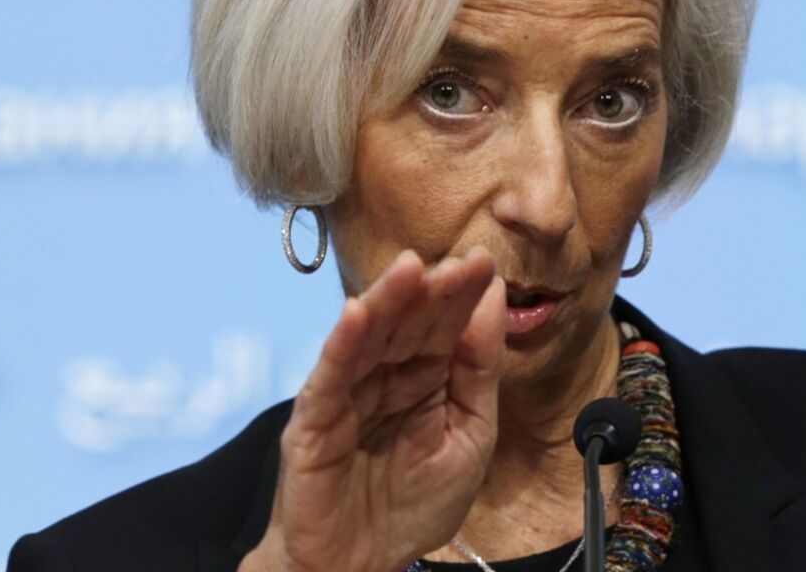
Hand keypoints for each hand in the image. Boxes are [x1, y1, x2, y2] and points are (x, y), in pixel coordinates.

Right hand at [241, 247, 505, 571]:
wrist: (360, 565)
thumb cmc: (413, 506)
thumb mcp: (469, 436)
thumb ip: (479, 370)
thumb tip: (491, 300)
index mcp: (425, 377)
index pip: (444, 325)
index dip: (462, 294)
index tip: (484, 262)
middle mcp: (385, 375)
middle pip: (408, 323)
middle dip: (432, 291)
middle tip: (457, 263)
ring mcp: (347, 393)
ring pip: (369, 337)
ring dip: (389, 301)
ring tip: (411, 269)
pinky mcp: (314, 418)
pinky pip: (330, 374)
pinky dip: (343, 342)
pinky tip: (358, 312)